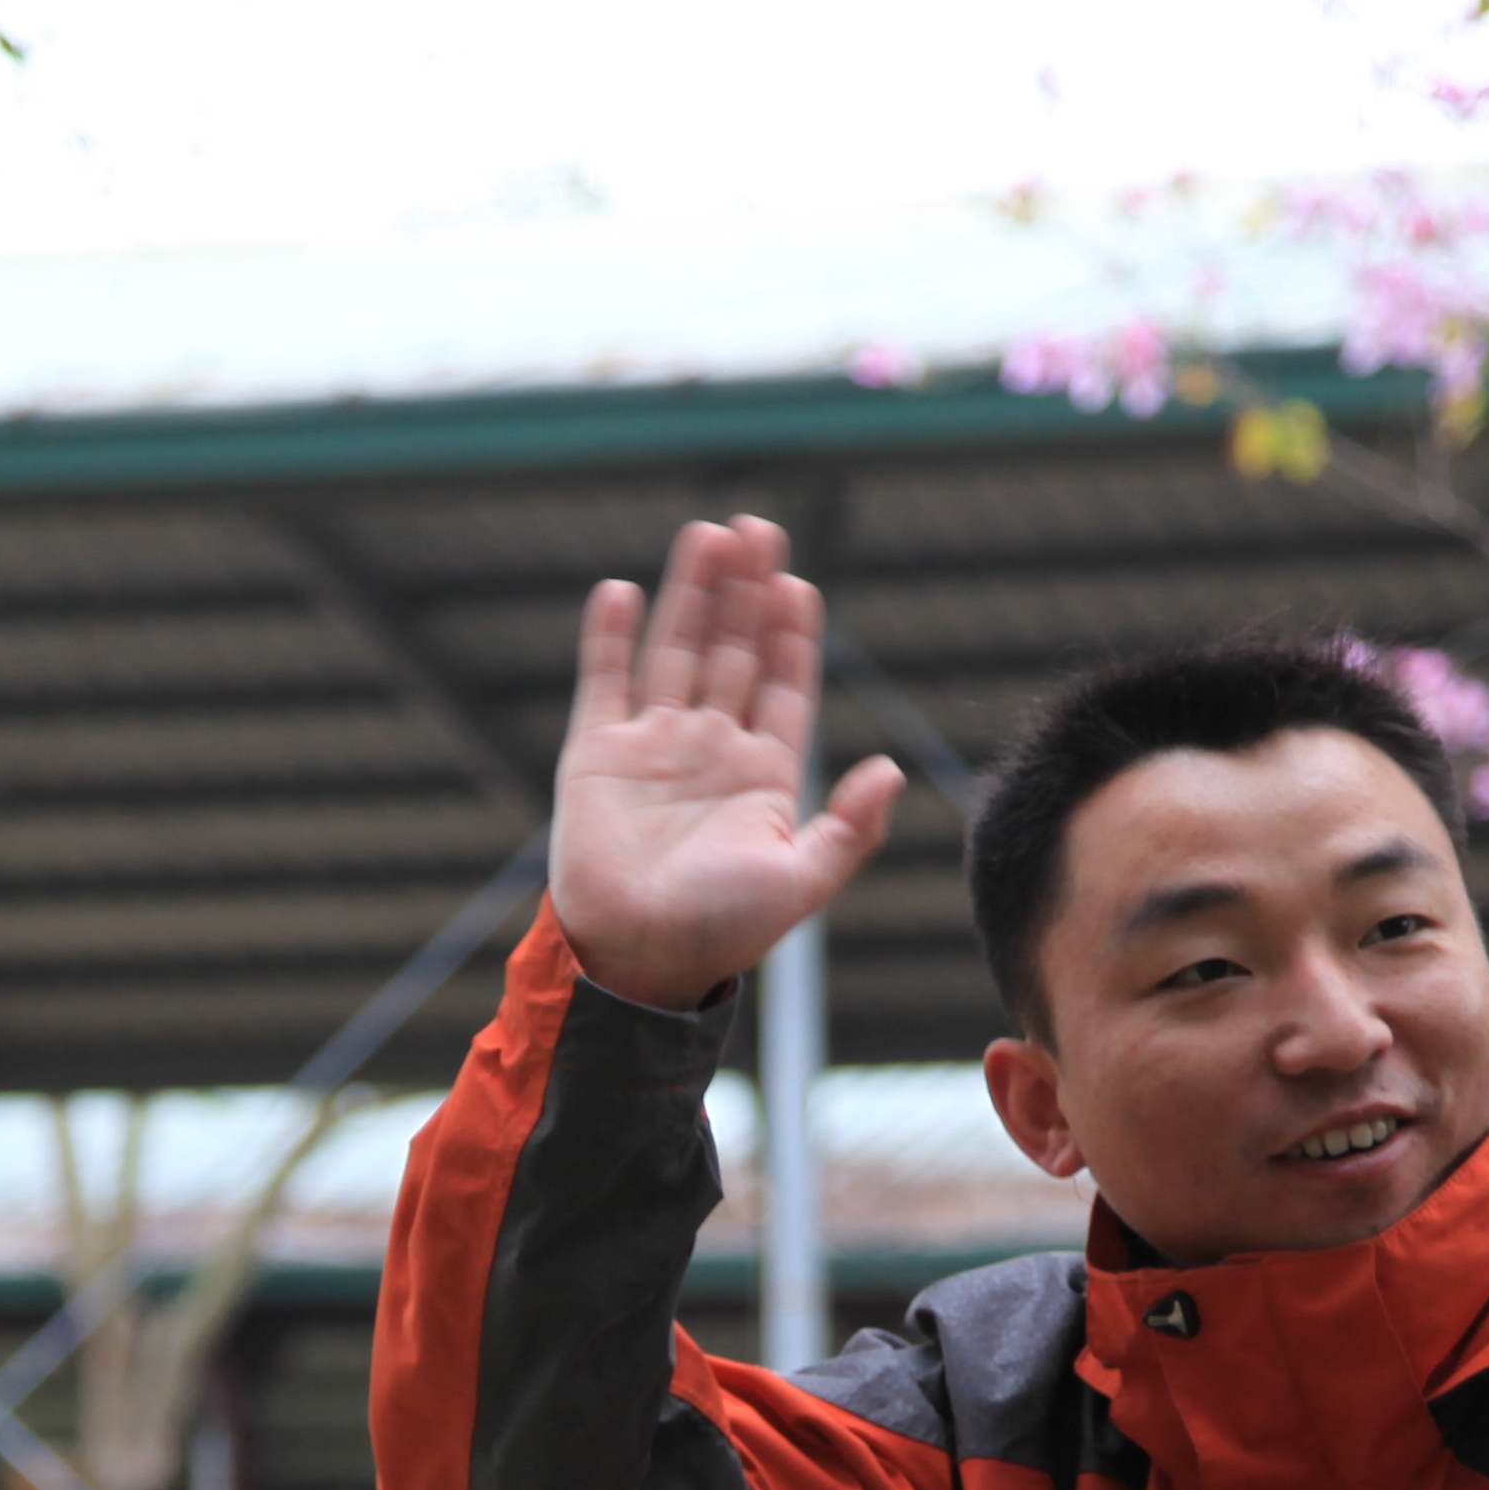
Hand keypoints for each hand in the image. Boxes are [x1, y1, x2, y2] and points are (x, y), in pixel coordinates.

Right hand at [550, 515, 904, 1009]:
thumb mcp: (803, 881)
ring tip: (709, 535)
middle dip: (746, 592)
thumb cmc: (722, 930)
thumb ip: (849, 827)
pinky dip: (608, 637)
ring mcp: (652, 747)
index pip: (783, 685)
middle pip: (732, 651)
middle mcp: (710, 750)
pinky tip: (622, 590)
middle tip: (759, 528)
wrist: (635, 961)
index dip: (792, 634)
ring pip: (675, 651)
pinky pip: (603, 682)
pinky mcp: (595, 754)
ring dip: (693, 593)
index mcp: (763, 776)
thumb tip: (893, 769)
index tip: (799, 584)